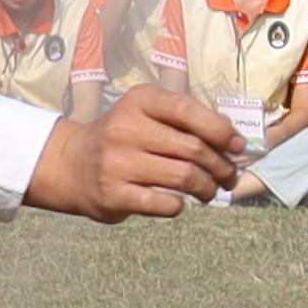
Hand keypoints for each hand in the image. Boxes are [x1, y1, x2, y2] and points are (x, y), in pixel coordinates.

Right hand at [29, 92, 245, 219]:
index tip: (238, 146)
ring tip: (210, 191)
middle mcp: (124, 129)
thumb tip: (233, 139)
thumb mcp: (146, 114)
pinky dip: (179, 205)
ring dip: (207, 188)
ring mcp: (116, 163)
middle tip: (228, 176)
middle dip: (221, 166)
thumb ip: (184, 120)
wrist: (69, 165)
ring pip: (184, 177)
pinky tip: (179, 202)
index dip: (222, 131)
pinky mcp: (113, 194)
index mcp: (138, 102)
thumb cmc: (121, 138)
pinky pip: (164, 204)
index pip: (190, 112)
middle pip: (194, 149)